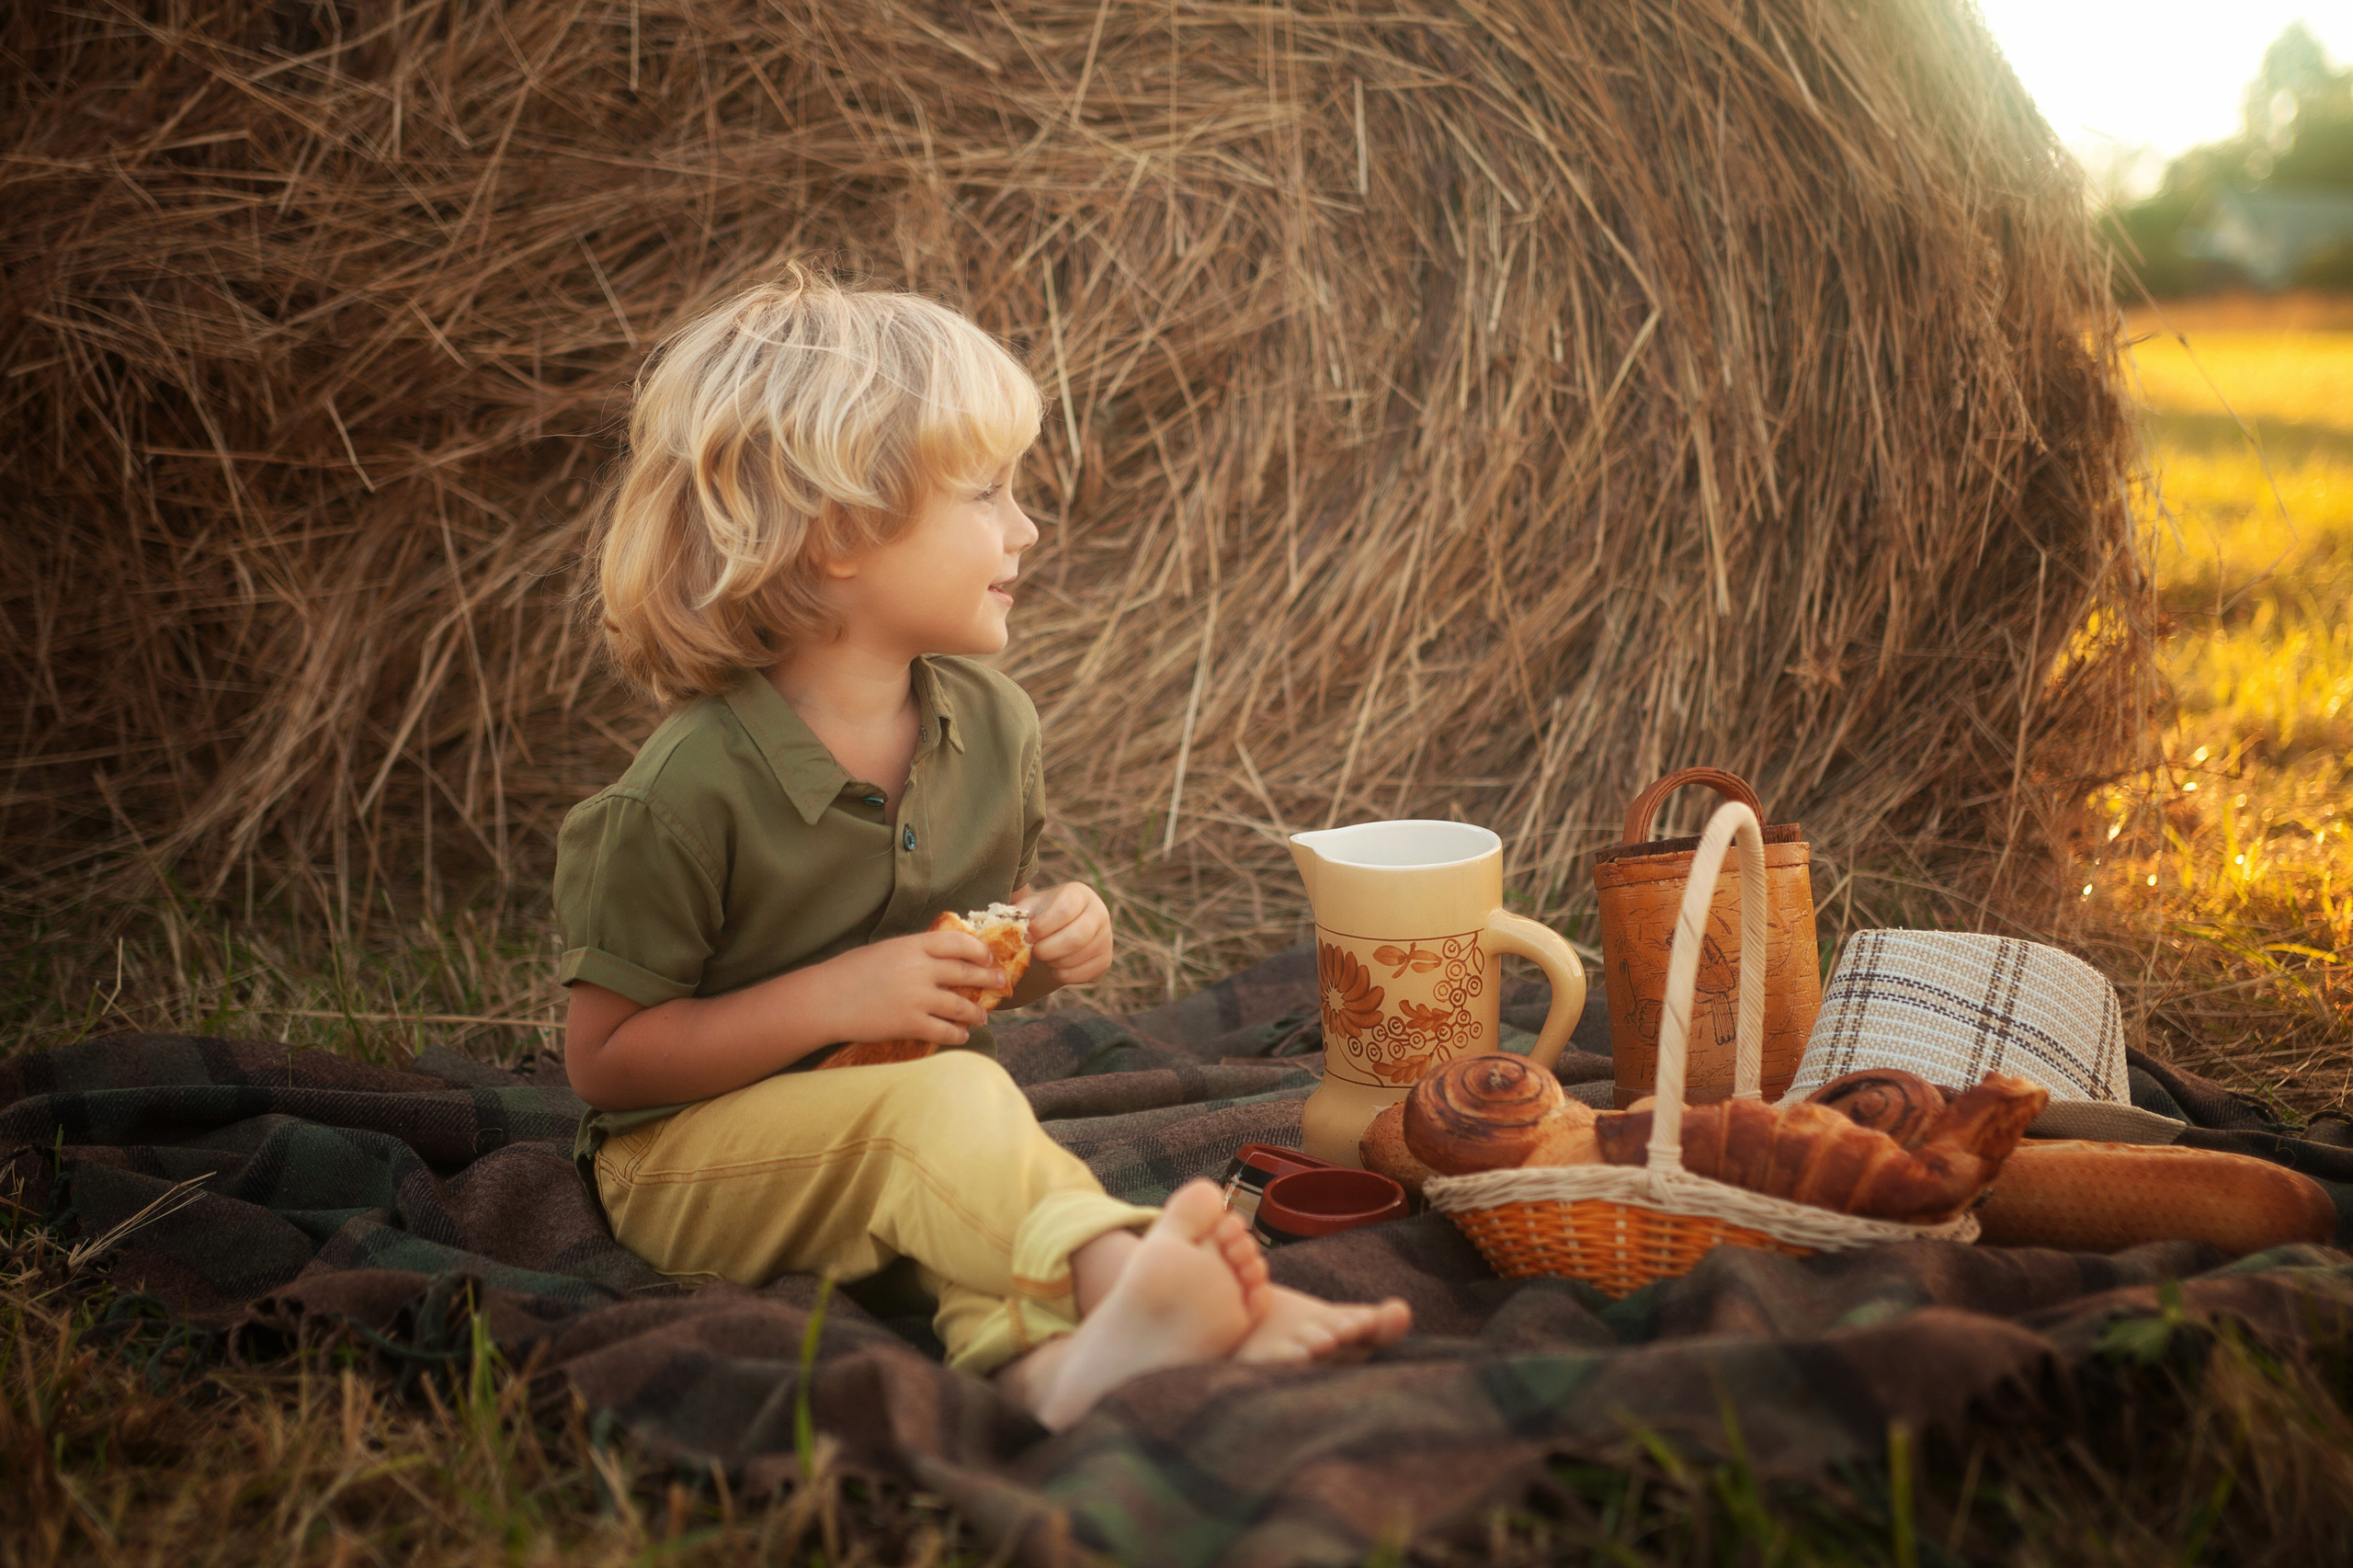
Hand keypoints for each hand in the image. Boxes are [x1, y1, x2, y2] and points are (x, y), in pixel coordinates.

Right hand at [819, 928, 1005, 1045]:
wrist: (825, 1000)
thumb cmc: (849, 972)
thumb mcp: (885, 950)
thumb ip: (913, 953)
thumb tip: (941, 958)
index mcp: (912, 945)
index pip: (958, 942)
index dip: (979, 950)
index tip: (988, 957)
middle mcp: (920, 969)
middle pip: (967, 972)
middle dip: (989, 978)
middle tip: (1000, 983)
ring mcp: (917, 997)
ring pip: (961, 1005)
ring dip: (976, 1012)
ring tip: (982, 1016)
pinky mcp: (910, 1024)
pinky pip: (945, 1030)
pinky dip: (958, 1034)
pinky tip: (962, 1035)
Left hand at [1015, 881, 1112, 985]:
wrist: (1056, 934)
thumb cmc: (1038, 918)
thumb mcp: (1028, 910)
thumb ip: (1018, 915)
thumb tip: (1007, 926)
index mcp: (1079, 894)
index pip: (1065, 910)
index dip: (1042, 927)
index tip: (1026, 936)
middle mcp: (1099, 912)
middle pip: (1077, 937)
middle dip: (1047, 949)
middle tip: (1033, 951)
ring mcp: (1106, 938)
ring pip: (1077, 958)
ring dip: (1052, 962)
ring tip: (1044, 955)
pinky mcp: (1105, 961)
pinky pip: (1081, 974)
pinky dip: (1061, 974)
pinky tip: (1054, 966)